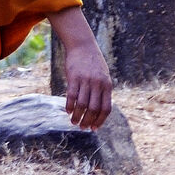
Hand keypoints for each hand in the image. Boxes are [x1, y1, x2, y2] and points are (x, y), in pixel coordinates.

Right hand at [49, 7, 112, 128]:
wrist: (83, 45)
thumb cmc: (93, 63)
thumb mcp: (103, 76)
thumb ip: (103, 91)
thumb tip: (100, 111)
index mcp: (107, 85)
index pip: (106, 108)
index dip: (100, 120)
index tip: (94, 128)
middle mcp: (98, 84)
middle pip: (93, 109)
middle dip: (88, 121)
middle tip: (82, 127)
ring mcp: (86, 80)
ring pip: (82, 105)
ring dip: (77, 116)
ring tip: (73, 122)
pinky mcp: (74, 77)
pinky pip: (72, 96)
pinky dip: (69, 106)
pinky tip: (68, 111)